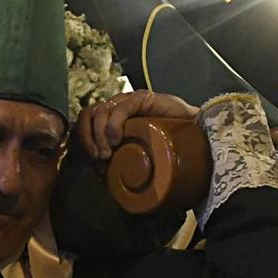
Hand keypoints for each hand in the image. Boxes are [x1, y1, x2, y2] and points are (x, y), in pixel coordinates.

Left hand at [73, 90, 198, 162]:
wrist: (196, 136)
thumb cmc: (165, 149)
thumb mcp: (135, 157)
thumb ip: (119, 162)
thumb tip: (101, 179)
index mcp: (110, 120)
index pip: (84, 123)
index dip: (82, 141)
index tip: (92, 163)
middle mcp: (116, 108)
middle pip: (88, 117)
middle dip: (87, 140)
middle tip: (99, 160)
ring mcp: (128, 102)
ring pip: (100, 112)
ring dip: (99, 136)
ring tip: (108, 153)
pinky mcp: (142, 98)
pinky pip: (121, 107)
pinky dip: (113, 124)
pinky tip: (115, 139)